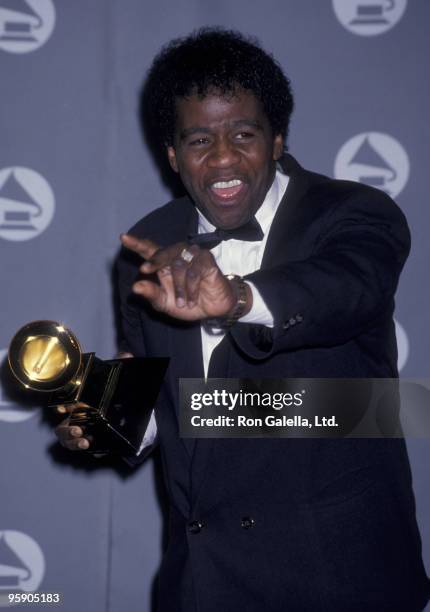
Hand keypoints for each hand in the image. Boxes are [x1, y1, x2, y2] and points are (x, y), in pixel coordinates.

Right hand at [54, 352, 132, 451]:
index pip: (64, 406)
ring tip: (85, 441)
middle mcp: (77, 420)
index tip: (65, 408)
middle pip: (61, 428)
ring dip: (73, 443)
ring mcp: (84, 433)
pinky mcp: (95, 443)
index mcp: (79, 404)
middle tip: (78, 430)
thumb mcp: (119, 380)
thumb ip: (122, 365)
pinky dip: (91, 450)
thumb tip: (126, 354)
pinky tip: (96, 448)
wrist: (133, 414)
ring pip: (68, 441)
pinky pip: (89, 450)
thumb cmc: (117, 395)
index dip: (60, 407)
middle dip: (66, 430)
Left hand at [120, 234, 251, 320]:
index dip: (136, 243)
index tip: (123, 237)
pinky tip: (192, 299)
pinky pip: (194, 271)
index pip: (149, 250)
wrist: (213, 310)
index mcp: (164, 264)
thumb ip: (152, 294)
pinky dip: (191, 288)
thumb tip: (135, 287)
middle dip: (152, 261)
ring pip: (178, 264)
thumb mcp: (166, 303)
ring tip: (182, 303)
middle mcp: (177, 256)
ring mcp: (193, 256)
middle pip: (162, 252)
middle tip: (144, 270)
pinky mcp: (207, 260)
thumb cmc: (188, 303)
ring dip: (178, 288)